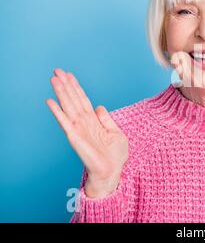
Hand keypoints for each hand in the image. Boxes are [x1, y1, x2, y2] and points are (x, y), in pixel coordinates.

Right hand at [46, 68, 127, 197]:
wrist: (111, 171)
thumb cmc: (115, 155)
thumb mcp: (116, 133)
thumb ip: (107, 119)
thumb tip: (99, 106)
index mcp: (94, 121)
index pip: (83, 100)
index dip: (76, 87)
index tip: (70, 75)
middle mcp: (84, 123)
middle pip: (73, 99)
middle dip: (66, 85)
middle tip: (57, 70)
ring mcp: (78, 129)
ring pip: (68, 106)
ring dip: (60, 92)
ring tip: (53, 79)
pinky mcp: (74, 137)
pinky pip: (64, 122)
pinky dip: (57, 111)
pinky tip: (50, 101)